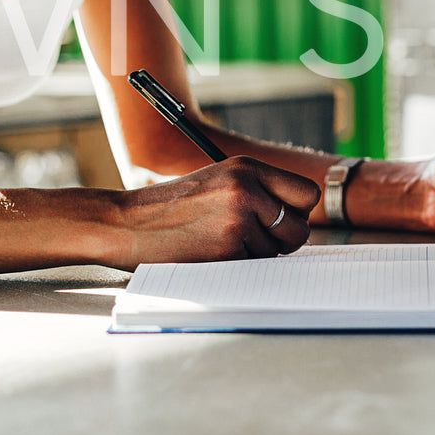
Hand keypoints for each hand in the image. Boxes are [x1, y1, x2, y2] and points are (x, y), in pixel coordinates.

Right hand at [107, 156, 319, 267]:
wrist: (127, 223)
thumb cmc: (172, 207)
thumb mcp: (218, 180)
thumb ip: (257, 191)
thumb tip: (296, 219)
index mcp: (247, 168)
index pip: (306, 193)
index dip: (299, 213)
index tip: (284, 221)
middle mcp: (247, 188)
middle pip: (300, 227)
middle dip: (285, 241)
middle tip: (260, 241)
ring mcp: (238, 218)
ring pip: (277, 251)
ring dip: (256, 254)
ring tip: (221, 241)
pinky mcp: (227, 247)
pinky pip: (253, 266)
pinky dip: (237, 266)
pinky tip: (210, 253)